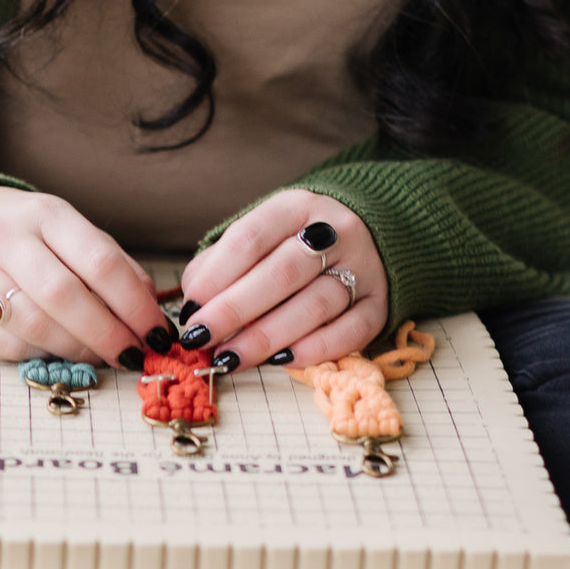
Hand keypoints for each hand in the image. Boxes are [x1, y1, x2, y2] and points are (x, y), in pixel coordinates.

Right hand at [0, 187, 173, 367]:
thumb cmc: (20, 232)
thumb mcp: (64, 228)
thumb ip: (108, 262)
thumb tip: (149, 309)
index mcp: (45, 213)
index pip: (100, 262)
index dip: (135, 305)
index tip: (157, 333)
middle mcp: (5, 240)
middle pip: (65, 297)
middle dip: (108, 335)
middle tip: (133, 355)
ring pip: (35, 326)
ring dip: (78, 350)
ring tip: (100, 356)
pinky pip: (6, 345)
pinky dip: (42, 355)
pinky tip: (59, 351)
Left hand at [177, 190, 388, 370]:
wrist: (370, 236)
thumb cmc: (294, 245)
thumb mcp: (259, 237)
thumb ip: (220, 265)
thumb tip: (193, 308)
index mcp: (297, 207)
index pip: (251, 238)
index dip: (216, 277)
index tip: (190, 310)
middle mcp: (335, 233)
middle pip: (282, 273)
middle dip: (234, 311)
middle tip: (200, 339)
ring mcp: (363, 268)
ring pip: (314, 306)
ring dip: (266, 338)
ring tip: (230, 359)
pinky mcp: (379, 304)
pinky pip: (351, 332)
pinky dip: (315, 350)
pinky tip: (281, 361)